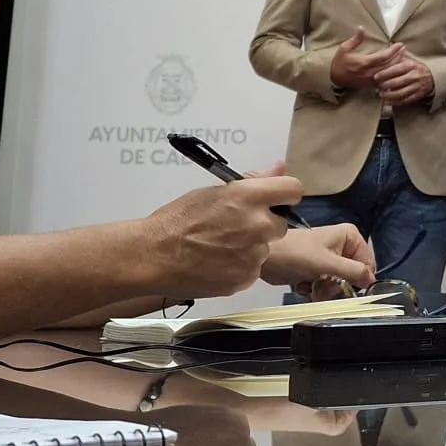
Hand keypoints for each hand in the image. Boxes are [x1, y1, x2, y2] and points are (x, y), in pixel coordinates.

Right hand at [141, 176, 302, 296]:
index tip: (276, 199)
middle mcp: (257, 225)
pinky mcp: (246, 278)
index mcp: (249, 197)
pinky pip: (252, 269)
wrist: (152, 256)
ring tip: (219, 247)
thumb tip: (279, 167)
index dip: (284, 194)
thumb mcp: (213, 192)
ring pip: (265, 248)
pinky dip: (239, 267)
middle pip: (282, 223)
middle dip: (266, 223)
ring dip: (250, 247)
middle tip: (238, 226)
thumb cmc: (176, 222)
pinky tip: (216, 262)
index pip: (293, 189)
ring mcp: (253, 255)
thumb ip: (252, 180)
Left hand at [261, 224, 375, 288]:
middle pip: (353, 275)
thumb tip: (371, 281)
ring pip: (339, 283)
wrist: (265, 258)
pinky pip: (326, 285)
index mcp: (350, 236)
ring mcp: (329, 257)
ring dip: (325, 290)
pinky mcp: (317, 268)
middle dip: (337, 285)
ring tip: (311, 286)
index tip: (345, 287)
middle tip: (322, 286)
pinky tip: (304, 285)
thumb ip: (353, 272)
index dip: (358, 279)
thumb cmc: (294, 254)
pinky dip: (316, 289)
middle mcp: (342, 244)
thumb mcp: (328, 264)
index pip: (367, 264)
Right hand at [330, 29, 404, 90]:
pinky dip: (392, 73)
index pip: (384, 56)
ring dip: (397, 64)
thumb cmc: (339, 62)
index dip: (393, 50)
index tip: (400, 44)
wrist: (334, 78)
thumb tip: (362, 28)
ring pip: (389, 72)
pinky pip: (386, 79)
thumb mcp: (345, 48)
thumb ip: (355, 39)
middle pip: (389, 64)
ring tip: (403, 56)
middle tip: (404, 48)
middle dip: (398, 56)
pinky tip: (397, 68)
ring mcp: (371, 79)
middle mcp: (370, 72)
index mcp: (365, 62)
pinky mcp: (371, 84)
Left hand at [375, 54, 435, 107]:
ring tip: (381, 94)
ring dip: (388, 95)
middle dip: (385, 85)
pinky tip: (388, 101)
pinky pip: (405, 100)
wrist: (432, 78)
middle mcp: (414, 76)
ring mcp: (417, 87)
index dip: (384, 74)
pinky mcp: (417, 95)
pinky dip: (395, 102)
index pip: (395, 70)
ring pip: (400, 93)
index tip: (375, 77)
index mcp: (411, 66)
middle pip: (397, 83)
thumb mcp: (408, 60)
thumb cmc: (415, 68)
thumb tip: (382, 56)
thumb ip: (396, 59)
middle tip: (377, 87)